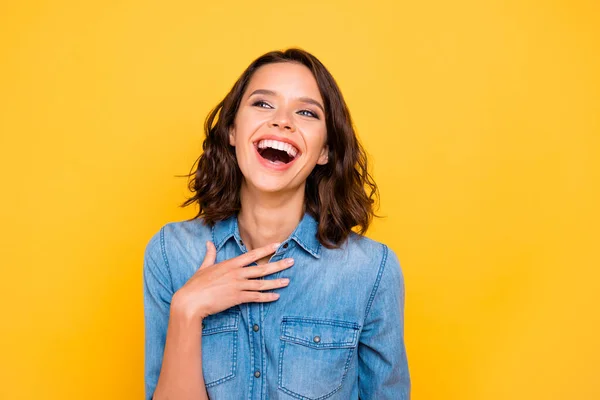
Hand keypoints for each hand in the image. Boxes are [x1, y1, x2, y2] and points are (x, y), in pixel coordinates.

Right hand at [172, 241, 292, 320]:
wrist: (191, 301)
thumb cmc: (196, 284)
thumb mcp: (204, 266)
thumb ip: (210, 254)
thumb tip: (209, 243)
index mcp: (230, 264)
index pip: (252, 254)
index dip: (266, 249)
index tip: (278, 245)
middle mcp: (237, 273)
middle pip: (262, 268)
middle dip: (278, 265)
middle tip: (292, 262)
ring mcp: (238, 286)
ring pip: (262, 283)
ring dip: (276, 282)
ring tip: (287, 281)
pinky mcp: (237, 298)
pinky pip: (256, 297)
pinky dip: (267, 297)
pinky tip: (276, 297)